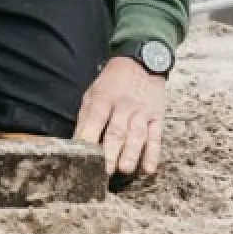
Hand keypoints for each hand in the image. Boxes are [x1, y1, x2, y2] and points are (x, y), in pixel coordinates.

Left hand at [74, 55, 166, 177]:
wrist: (141, 62)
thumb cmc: (112, 84)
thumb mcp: (93, 93)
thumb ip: (86, 117)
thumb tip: (76, 143)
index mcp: (103, 98)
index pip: (95, 119)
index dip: (89, 139)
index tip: (83, 157)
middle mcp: (123, 106)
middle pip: (116, 131)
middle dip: (110, 152)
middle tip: (103, 172)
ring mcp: (142, 112)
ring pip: (136, 135)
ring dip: (130, 154)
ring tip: (124, 169)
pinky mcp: (157, 118)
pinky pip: (156, 138)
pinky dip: (153, 154)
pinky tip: (148, 169)